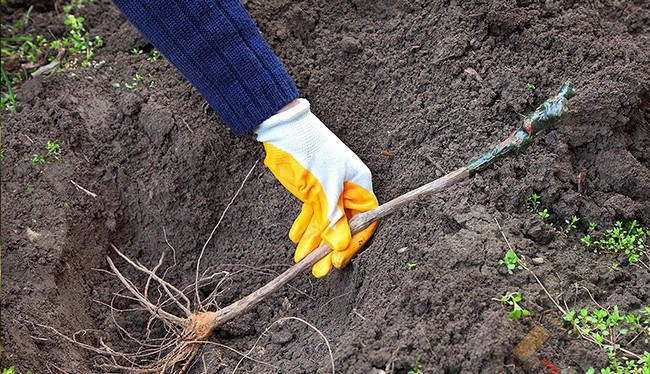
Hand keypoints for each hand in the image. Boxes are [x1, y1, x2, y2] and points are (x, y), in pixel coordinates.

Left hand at [255, 99, 377, 276]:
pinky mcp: (313, 190)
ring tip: (301, 260)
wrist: (282, 128)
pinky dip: (305, 226)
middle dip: (330, 249)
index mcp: (359, 183)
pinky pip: (312, 214)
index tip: (337, 261)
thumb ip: (331, 217)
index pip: (364, 221)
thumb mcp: (321, 186)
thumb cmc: (308, 150)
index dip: (352, 243)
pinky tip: (296, 239)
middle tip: (318, 270)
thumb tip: (339, 246)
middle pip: (344, 226)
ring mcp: (330, 190)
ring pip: (326, 223)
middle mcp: (348, 188)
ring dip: (314, 241)